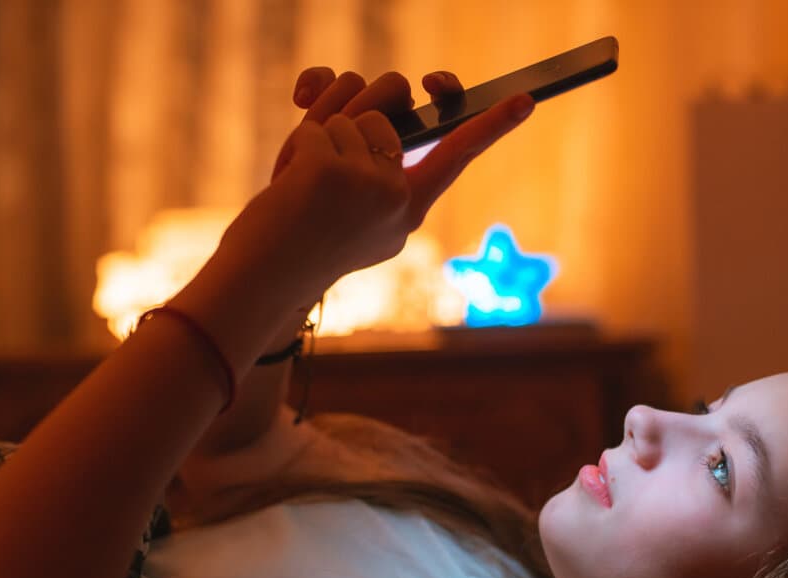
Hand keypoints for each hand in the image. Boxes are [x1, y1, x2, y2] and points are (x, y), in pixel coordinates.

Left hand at [215, 69, 531, 307]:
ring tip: (304, 187)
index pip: (456, 157)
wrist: (262, 282)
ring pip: (351, 116)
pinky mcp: (336, 173)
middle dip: (353, 123)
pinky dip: (296, 147)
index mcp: (409, 213)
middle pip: (390, 115)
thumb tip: (352, 86)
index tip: (525, 100)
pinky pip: (318, 124)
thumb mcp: (346, 203)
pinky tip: (291, 187)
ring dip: (320, 137)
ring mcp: (372, 187)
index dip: (492, 125)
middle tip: (324, 174)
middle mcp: (399, 202)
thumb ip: (364, 151)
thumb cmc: (297, 242)